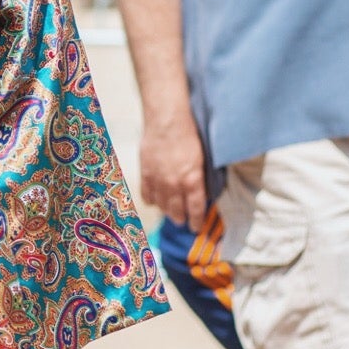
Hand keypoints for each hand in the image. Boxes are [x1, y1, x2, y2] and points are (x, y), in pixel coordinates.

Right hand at [139, 108, 207, 228]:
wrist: (166, 120)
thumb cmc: (189, 134)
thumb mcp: (202, 158)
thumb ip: (200, 177)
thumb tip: (201, 191)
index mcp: (192, 180)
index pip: (195, 209)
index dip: (196, 221)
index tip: (196, 228)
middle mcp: (174, 185)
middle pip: (177, 211)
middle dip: (181, 219)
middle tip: (183, 221)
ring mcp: (158, 181)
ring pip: (161, 206)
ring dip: (167, 211)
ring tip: (170, 212)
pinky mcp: (145, 174)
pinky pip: (147, 196)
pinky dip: (152, 201)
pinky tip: (155, 201)